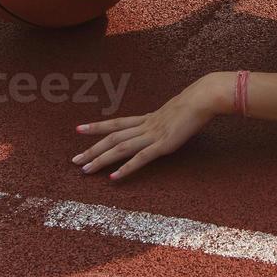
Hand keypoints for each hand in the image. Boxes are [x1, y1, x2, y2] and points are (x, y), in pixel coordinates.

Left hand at [72, 74, 228, 179]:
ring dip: (101, 159)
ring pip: (120, 148)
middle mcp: (145, 126)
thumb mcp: (176, 111)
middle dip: (91, 149)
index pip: (116, 122)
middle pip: (112, 137)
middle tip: (74, 160)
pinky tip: (113, 178)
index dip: (97, 126)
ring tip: (85, 170)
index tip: (79, 129)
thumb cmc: (195, 103)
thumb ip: (167, 119)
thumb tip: (166, 121)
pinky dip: (126, 168)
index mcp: (148, 118)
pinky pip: (140, 158)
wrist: (203, 98)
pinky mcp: (163, 145)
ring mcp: (153, 135)